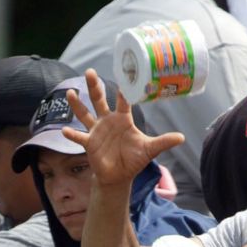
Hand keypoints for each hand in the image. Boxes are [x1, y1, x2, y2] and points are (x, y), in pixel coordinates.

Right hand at [61, 68, 184, 186]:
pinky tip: (64, 130)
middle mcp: (108, 121)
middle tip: (90, 71)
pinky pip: (79, 138)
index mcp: (123, 119)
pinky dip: (71, 135)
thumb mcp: (150, 149)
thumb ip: (163, 142)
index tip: (123, 77)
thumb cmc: (134, 159)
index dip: (123, 90)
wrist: (119, 175)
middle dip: (94, 86)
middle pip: (99, 100)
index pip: (123, 101)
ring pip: (85, 114)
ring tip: (70, 92)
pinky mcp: (89, 144)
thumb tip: (182, 137)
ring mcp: (96, 131)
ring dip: (77, 104)